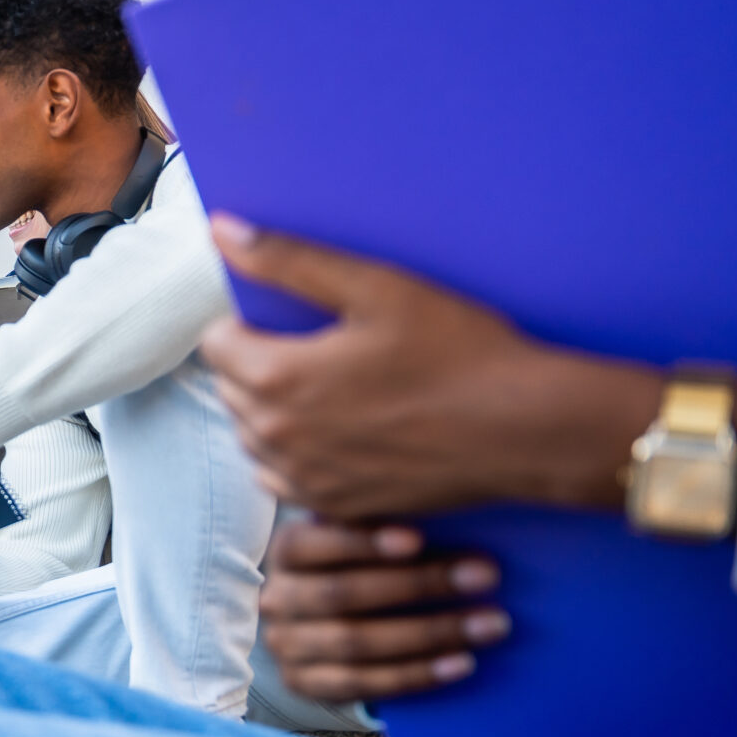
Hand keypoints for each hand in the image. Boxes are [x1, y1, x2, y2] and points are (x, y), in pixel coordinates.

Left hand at [201, 216, 661, 520]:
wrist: (521, 428)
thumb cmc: (457, 350)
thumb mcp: (375, 288)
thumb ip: (288, 260)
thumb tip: (221, 231)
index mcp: (277, 378)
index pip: (215, 343)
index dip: (246, 323)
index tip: (289, 319)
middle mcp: (277, 437)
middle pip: (231, 389)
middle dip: (257, 363)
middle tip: (319, 347)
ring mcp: (303, 478)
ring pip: (253, 435)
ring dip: (273, 409)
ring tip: (331, 386)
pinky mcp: (332, 505)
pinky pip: (283, 477)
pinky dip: (297, 452)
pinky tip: (340, 430)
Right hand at [260, 520, 509, 699]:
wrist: (331, 630)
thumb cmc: (365, 565)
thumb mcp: (362, 537)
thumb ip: (383, 522)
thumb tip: (446, 501)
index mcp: (287, 551)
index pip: (312, 545)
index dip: (361, 543)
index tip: (418, 539)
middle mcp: (277, 599)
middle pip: (343, 595)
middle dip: (419, 585)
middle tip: (486, 575)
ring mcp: (287, 646)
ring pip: (357, 642)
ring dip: (432, 633)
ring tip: (491, 622)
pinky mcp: (304, 684)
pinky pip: (364, 684)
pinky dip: (417, 674)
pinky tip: (463, 663)